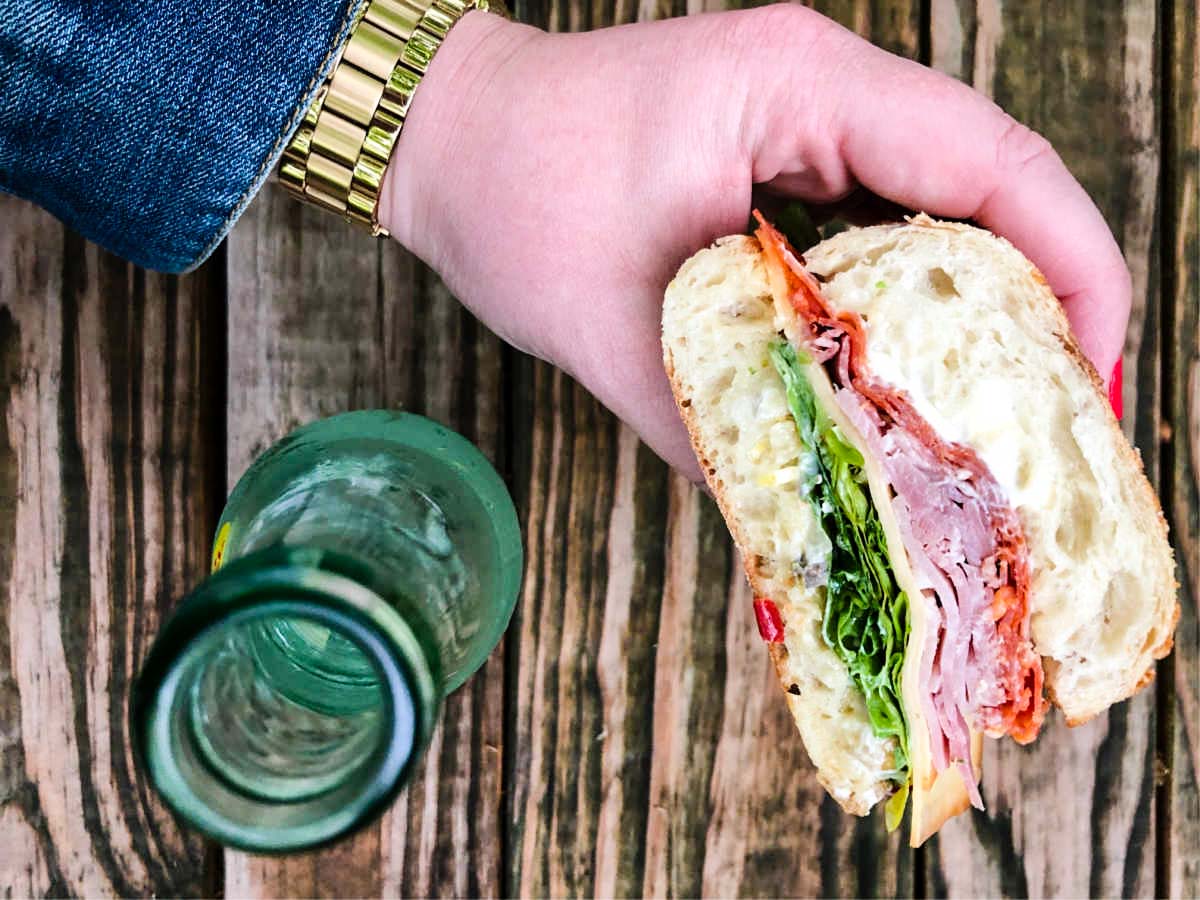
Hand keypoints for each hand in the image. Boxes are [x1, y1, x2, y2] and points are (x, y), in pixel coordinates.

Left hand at [382, 5, 1130, 480]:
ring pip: (937, 211)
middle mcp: (820, 88)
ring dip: (978, 306)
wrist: (448, 144)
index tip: (1096, 369)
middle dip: (1040, 303)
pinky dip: (908, 299)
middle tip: (1060, 422)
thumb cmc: (510, 197)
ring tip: (1005, 414)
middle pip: (986, 188)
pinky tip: (912, 376)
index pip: (989, 160)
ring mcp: (802, 121)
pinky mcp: (778, 160)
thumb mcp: (618, 329)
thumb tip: (807, 517)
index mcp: (798, 85)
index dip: (1071, 264)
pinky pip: (877, 226)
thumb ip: (722, 427)